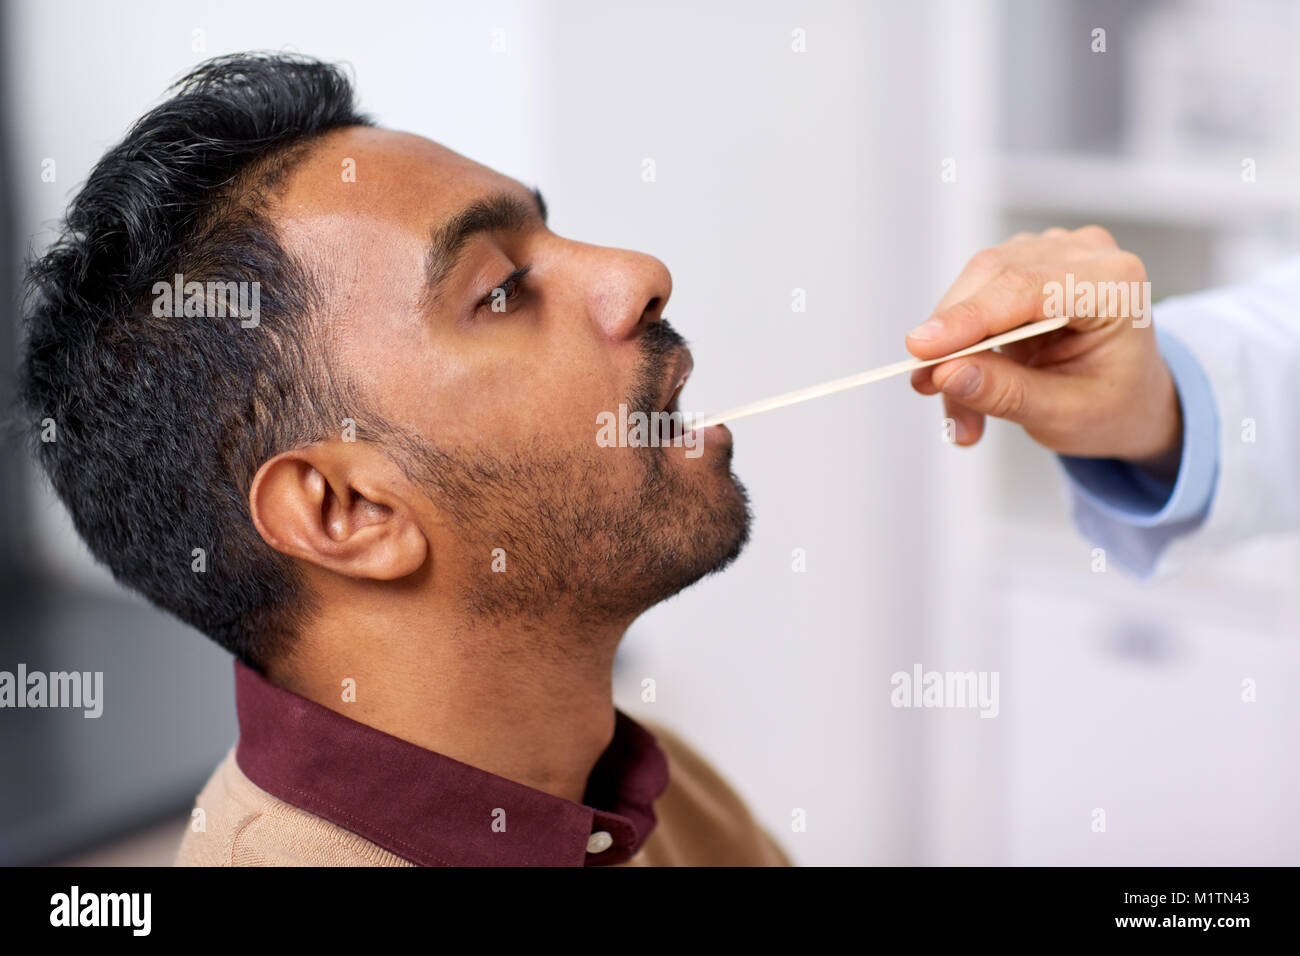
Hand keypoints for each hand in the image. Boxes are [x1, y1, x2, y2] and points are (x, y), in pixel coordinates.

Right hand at [906, 226, 1182, 479]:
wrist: (1130, 397)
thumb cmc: (1111, 404)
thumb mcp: (1064, 415)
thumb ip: (1005, 393)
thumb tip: (945, 373)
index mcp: (1116, 284)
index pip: (1026, 287)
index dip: (967, 318)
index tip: (919, 351)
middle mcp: (1085, 253)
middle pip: (993, 276)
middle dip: (951, 338)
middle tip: (926, 388)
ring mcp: (1053, 251)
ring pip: (975, 285)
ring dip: (952, 346)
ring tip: (958, 409)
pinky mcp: (1026, 262)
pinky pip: (973, 294)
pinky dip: (959, 340)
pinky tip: (964, 380)